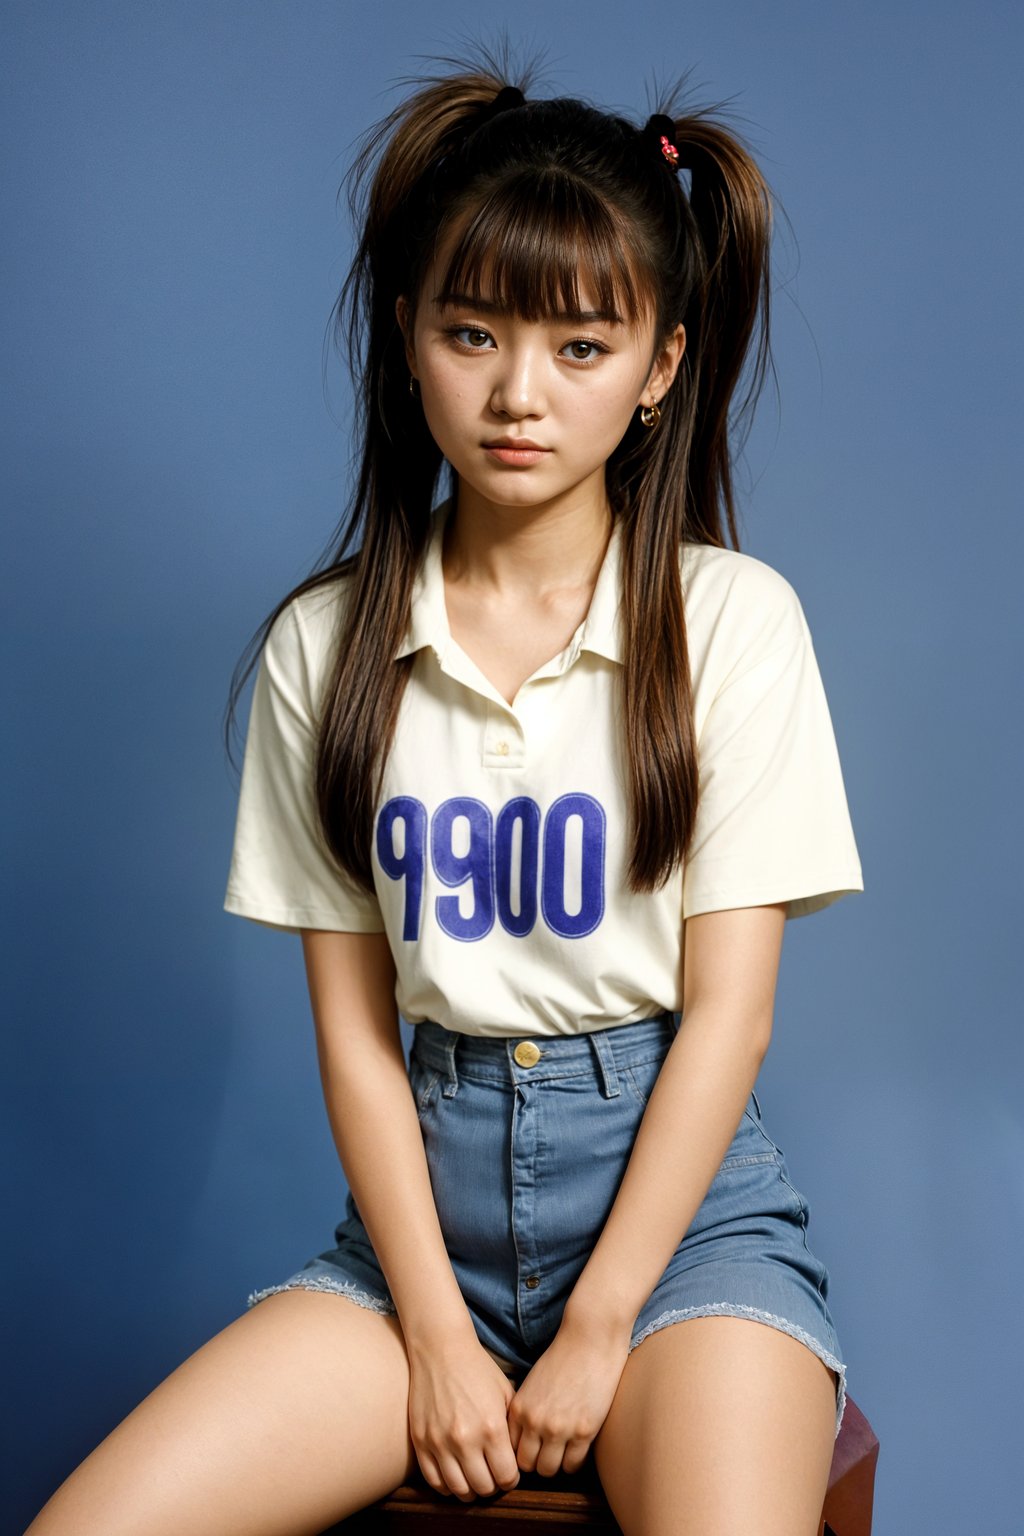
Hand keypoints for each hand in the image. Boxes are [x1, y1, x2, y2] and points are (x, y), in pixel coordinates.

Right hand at [406, 1334, 522, 1501]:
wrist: (441, 1349)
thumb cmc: (478, 1369)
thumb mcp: (505, 1395)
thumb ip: (513, 1429)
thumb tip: (518, 1458)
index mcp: (492, 1428)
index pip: (507, 1477)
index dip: (512, 1479)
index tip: (510, 1472)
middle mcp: (466, 1439)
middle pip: (484, 1487)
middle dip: (493, 1486)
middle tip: (493, 1476)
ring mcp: (440, 1442)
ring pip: (459, 1490)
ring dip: (470, 1490)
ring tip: (475, 1479)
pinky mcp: (421, 1441)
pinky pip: (434, 1480)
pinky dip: (447, 1486)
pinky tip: (455, 1477)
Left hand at [506, 1313, 632, 1477]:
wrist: (589, 1339)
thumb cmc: (562, 1357)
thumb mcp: (532, 1383)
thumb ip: (524, 1410)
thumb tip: (521, 1437)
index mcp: (519, 1408)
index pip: (510, 1449)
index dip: (520, 1451)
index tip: (530, 1448)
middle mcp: (535, 1422)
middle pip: (527, 1465)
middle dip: (536, 1461)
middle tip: (547, 1453)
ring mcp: (559, 1428)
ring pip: (549, 1470)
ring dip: (555, 1464)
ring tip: (562, 1452)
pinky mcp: (584, 1431)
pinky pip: (573, 1465)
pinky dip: (574, 1461)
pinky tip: (577, 1447)